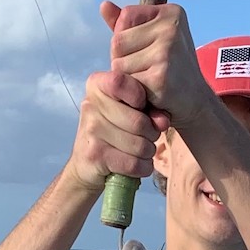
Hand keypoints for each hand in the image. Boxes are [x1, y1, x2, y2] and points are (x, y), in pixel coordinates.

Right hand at [63, 70, 163, 192]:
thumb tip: (163, 122)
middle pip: (139, 122)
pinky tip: (138, 165)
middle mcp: (90, 105)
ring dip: (148, 153)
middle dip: (151, 134)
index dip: (139, 96)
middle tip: (147, 137)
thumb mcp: (130, 111)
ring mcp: (91, 130)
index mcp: (97, 85)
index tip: (141, 107)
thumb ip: (150, 109)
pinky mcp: (94, 155)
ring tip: (141, 152)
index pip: (120, 81)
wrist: (86, 165)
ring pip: (139, 145)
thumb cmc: (114, 131)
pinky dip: (142, 167)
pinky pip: (133, 163)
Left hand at [100, 0, 212, 131]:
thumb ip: (127, 24)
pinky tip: (151, 94)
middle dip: (124, 60)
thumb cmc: (172, 69)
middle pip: (117, 41)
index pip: (125, 17)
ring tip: (150, 82)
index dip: (126, 38)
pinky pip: (125, 82)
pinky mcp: (160, 77)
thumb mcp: (153, 40)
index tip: (147, 51)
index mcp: (171, 13)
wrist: (197, 103)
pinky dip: (132, 93)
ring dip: (127, 78)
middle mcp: (171, 28)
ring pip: (118, 64)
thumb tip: (104, 5)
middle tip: (148, 71)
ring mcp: (167, 52)